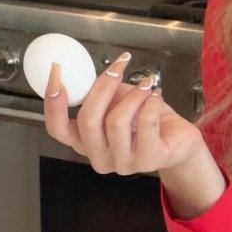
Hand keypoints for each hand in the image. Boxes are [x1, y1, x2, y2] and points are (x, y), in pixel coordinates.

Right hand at [43, 51, 208, 178]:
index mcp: (85, 142)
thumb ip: (98, 93)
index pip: (57, 129)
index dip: (53, 103)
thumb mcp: (117, 102)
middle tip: (118, 67)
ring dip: (133, 95)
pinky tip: (156, 96)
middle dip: (102, 87)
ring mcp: (123, 163)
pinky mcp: (148, 160)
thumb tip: (83, 70)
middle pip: (87, 120)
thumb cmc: (145, 119)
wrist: (178, 140)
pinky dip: (151, 103)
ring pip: (116, 122)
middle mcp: (99, 156)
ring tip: (146, 84)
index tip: (57, 72)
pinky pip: (145, 124)